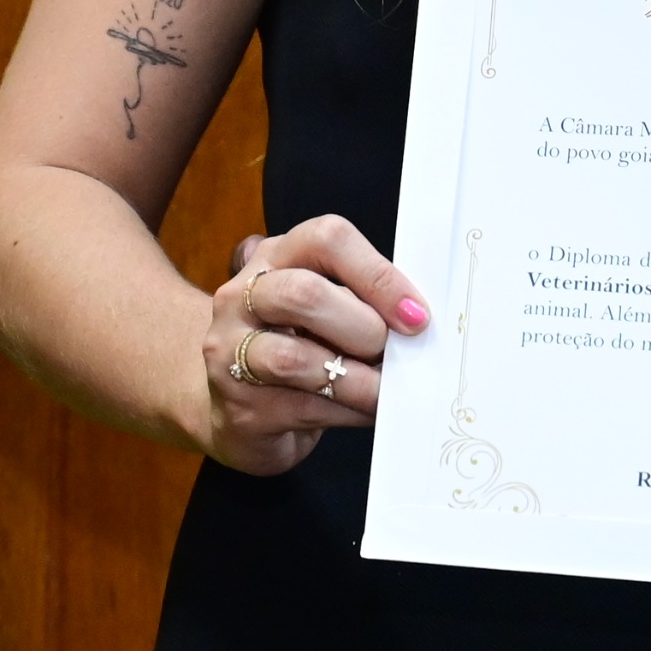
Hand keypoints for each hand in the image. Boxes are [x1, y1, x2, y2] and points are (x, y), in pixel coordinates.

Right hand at [194, 214, 428, 472]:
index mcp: (276, 258)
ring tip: (386, 388)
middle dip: (364, 326)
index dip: (378, 274)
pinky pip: (305, 407)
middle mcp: (241, 298)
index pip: (326, 239)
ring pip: (296, 359)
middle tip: (393, 350)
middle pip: (303, 294)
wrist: (237, 409)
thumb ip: (362, 303)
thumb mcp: (326, 310)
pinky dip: (350, 410)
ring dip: (359, 378)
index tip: (416, 313)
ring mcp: (231, 353)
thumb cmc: (300, 347)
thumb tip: (418, 322)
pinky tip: (367, 410)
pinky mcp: (242, 407)